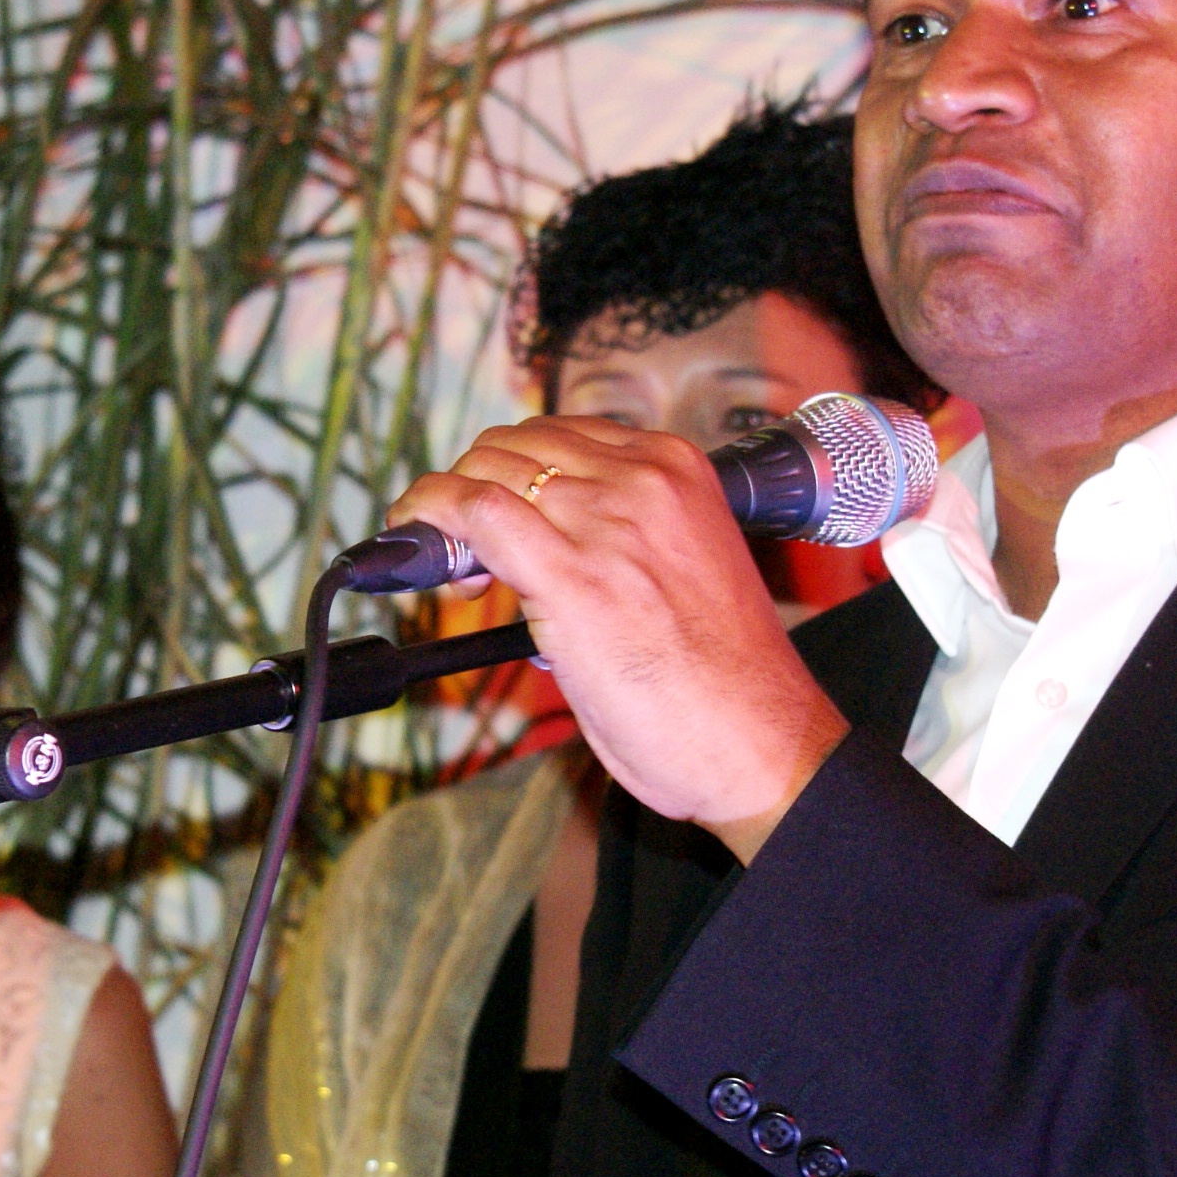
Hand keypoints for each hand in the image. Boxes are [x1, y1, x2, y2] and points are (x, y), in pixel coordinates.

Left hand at [387, 418, 847, 859]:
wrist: (763, 742)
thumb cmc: (727, 681)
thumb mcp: (684, 566)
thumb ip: (620, 537)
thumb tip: (542, 545)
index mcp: (679, 470)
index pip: (563, 434)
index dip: (515, 473)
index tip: (500, 519)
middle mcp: (644, 480)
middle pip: (516, 444)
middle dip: (476, 487)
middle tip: (472, 555)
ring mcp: (608, 522)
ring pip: (487, 468)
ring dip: (449, 509)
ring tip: (458, 573)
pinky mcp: (572, 575)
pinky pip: (475, 510)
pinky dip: (428, 514)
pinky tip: (413, 536)